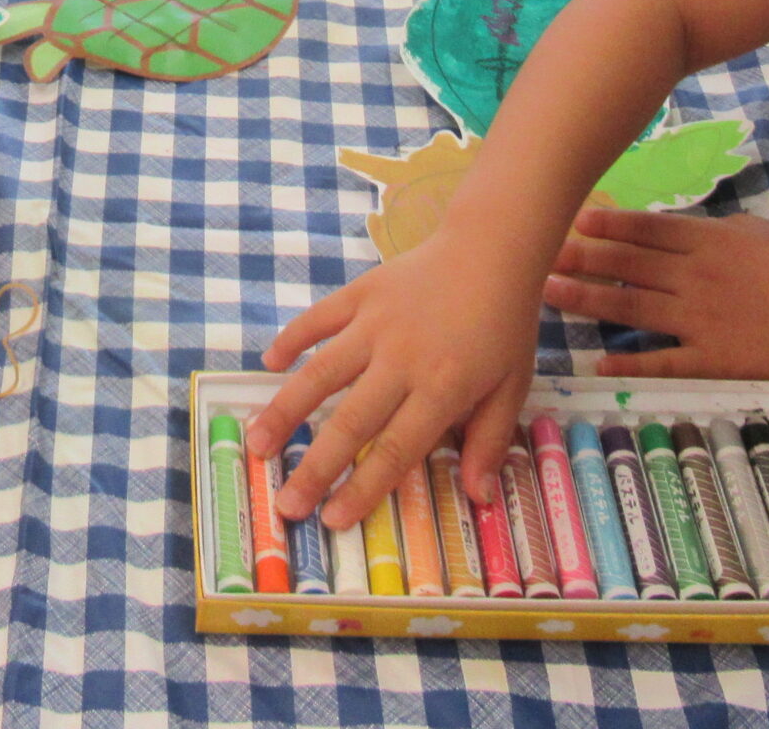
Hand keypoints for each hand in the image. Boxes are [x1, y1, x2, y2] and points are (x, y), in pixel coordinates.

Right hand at [248, 225, 545, 527]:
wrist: (491, 248)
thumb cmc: (505, 325)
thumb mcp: (512, 387)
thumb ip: (491, 442)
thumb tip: (480, 497)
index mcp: (442, 388)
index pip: (395, 449)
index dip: (362, 488)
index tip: (332, 520)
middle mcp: (402, 359)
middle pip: (351, 422)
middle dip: (315, 468)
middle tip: (285, 504)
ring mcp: (376, 323)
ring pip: (321, 373)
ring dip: (286, 411)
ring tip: (256, 444)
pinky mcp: (361, 293)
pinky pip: (318, 318)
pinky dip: (292, 339)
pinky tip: (268, 365)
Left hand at [545, 206, 768, 389]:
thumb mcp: (766, 234)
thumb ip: (723, 230)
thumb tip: (695, 229)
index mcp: (708, 243)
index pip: (646, 229)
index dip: (607, 224)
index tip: (572, 219)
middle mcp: (693, 278)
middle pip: (626, 264)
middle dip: (580, 257)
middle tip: (538, 251)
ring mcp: (697, 320)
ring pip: (629, 307)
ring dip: (585, 301)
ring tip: (548, 295)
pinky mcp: (707, 360)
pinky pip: (661, 361)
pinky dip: (628, 363)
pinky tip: (596, 363)